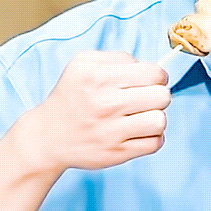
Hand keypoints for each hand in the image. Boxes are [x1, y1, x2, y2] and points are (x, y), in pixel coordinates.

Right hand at [11, 51, 170, 174]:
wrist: (48, 137)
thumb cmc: (72, 96)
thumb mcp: (83, 64)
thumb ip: (118, 58)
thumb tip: (148, 68)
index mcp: (98, 76)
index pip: (154, 73)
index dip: (157, 76)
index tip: (148, 82)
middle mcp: (105, 103)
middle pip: (162, 96)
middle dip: (157, 96)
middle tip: (144, 100)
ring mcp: (111, 131)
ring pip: (160, 121)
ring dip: (155, 118)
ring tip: (141, 117)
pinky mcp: (117, 153)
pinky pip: (155, 144)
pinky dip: (151, 138)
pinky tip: (137, 132)